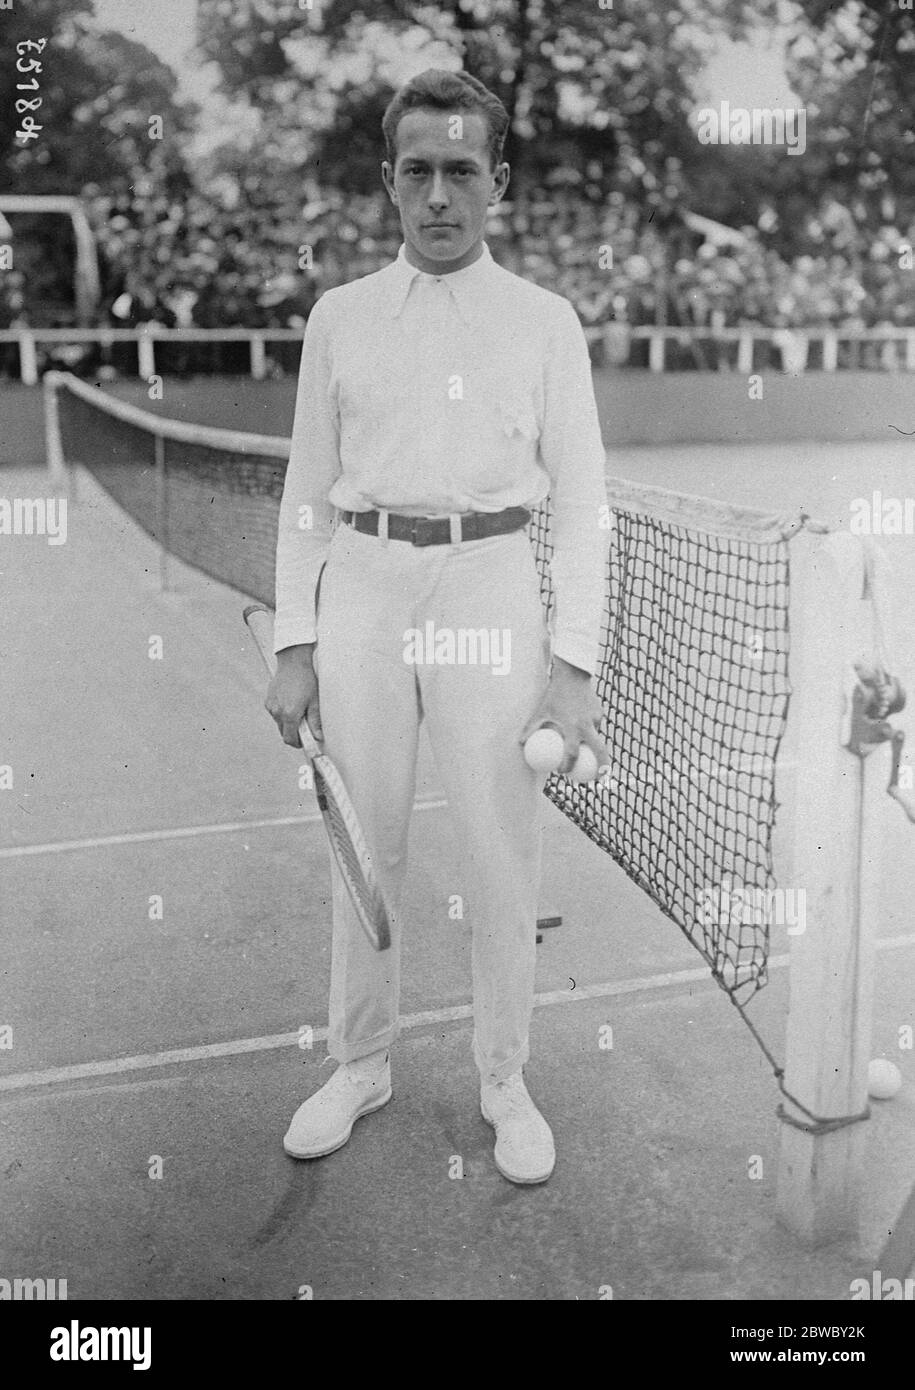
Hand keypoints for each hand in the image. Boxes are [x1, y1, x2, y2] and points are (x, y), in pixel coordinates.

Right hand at [266, 644, 320, 747]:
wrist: (293, 663)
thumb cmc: (306, 680)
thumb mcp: (314, 702)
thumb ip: (315, 722)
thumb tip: (318, 737)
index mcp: (290, 714)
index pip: (290, 739)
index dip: (298, 744)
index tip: (305, 743)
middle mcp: (277, 712)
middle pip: (284, 733)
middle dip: (294, 734)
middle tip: (305, 728)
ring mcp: (271, 707)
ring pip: (279, 724)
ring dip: (288, 724)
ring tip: (299, 711)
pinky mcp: (268, 701)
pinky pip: (275, 714)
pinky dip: (282, 714)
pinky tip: (291, 703)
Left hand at [520, 657, 606, 774]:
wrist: (572, 674)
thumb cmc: (554, 693)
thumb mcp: (540, 710)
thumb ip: (531, 727)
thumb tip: (521, 743)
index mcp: (574, 727)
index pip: (572, 753)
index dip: (568, 765)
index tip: (562, 771)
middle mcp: (588, 725)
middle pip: (600, 751)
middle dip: (602, 767)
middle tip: (598, 779)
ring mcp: (596, 718)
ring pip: (596, 738)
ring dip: (591, 747)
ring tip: (585, 753)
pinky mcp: (600, 712)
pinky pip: (595, 726)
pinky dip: (590, 731)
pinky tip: (582, 728)